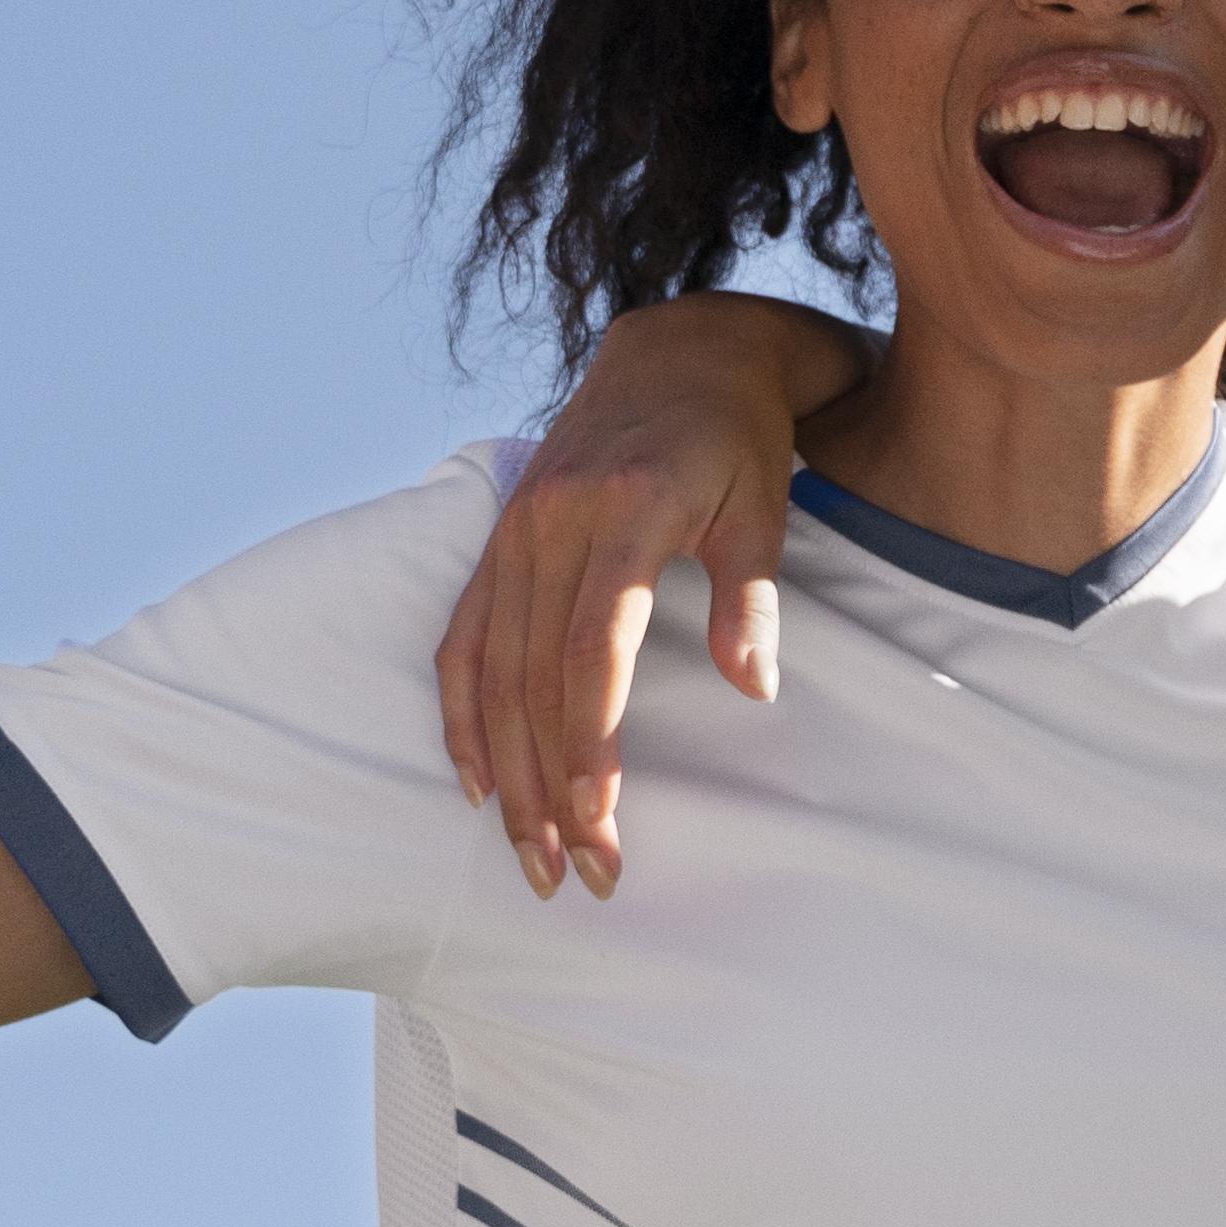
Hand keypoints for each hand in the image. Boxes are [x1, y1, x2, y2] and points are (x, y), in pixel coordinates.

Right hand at [431, 296, 865, 896]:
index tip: (600, 820)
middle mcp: (551, 522)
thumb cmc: (737, 439)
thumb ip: (753, 599)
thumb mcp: (763, 508)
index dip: (589, 741)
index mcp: (625, 511)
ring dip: (506, 771)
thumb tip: (755, 690)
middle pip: (534, 677)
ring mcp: (513, 532)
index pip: (592, 648)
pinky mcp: (497, 539)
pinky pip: (463, 638)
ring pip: (492, 672)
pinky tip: (477, 780)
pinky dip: (462, 714)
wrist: (684, 351)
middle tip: (575, 875)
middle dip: (549, 786)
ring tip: (530, 854)